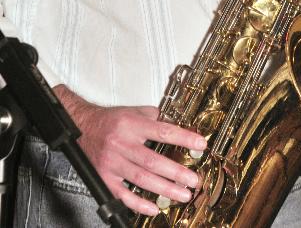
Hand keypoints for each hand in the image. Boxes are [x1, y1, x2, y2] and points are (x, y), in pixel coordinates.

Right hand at [54, 85, 206, 216]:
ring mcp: (113, 163)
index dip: (183, 139)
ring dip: (165, 188)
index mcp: (132, 125)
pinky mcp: (105, 177)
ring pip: (141, 179)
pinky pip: (123, 194)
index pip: (163, 131)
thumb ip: (154, 116)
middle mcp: (122, 144)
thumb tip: (176, 123)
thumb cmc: (110, 120)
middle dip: (177, 172)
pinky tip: (154, 207)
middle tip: (194, 180)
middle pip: (153, 161)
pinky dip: (139, 203)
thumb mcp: (133, 111)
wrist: (82, 126)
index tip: (200, 145)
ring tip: (183, 194)